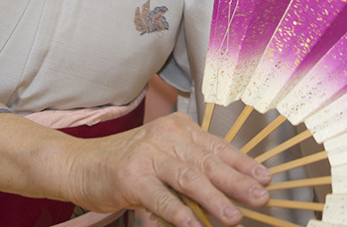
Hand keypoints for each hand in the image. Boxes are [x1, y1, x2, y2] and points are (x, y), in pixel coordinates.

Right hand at [64, 113, 271, 226]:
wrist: (81, 164)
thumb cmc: (127, 163)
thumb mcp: (164, 157)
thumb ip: (192, 167)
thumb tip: (229, 190)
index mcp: (179, 128)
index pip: (218, 146)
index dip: (243, 163)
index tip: (265, 178)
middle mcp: (166, 137)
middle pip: (209, 161)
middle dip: (238, 182)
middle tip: (260, 197)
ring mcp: (148, 155)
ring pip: (189, 178)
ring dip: (214, 200)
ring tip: (233, 217)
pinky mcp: (131, 177)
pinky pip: (161, 198)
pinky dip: (179, 213)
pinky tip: (194, 225)